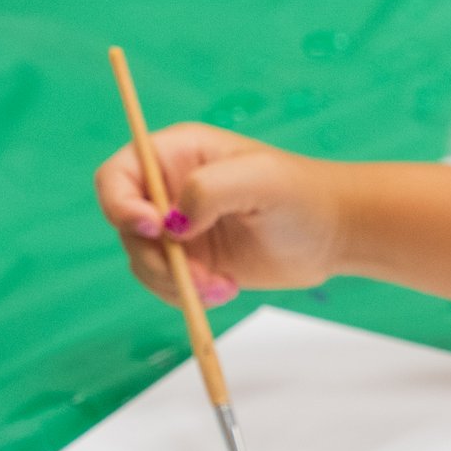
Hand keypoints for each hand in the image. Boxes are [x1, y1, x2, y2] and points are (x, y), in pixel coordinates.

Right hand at [94, 123, 350, 307]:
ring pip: (143, 262)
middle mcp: (169, 190)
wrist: (332, 234)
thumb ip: (209, 189)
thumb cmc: (301, 194)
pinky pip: (166, 285)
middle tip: (198, 274)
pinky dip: (187, 296)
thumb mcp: (259, 179)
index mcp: (175, 154)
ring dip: (175, 282)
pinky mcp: (193, 262)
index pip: (117, 176)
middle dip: (156, 257)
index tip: (155, 229)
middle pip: (126, 227)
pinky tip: (226, 290)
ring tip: (222, 286)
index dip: (121, 205)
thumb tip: (174, 223)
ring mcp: (179, 229)